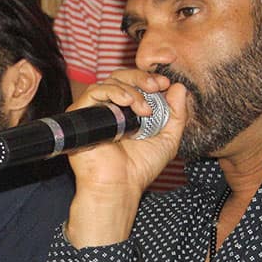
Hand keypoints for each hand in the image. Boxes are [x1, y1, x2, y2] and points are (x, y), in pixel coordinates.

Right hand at [64, 70, 187, 247]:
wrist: (119, 185)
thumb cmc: (140, 168)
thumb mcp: (168, 138)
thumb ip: (177, 114)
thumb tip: (180, 87)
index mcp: (127, 111)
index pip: (135, 83)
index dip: (150, 78)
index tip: (165, 84)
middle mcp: (110, 108)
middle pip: (121, 76)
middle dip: (142, 78)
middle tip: (157, 87)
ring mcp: (95, 111)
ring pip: (109, 82)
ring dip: (132, 90)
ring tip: (144, 109)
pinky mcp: (81, 114)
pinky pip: (94, 92)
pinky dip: (113, 92)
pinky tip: (128, 103)